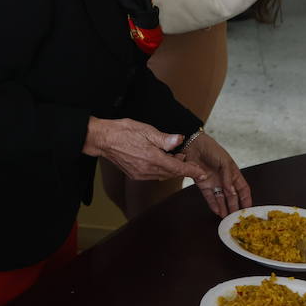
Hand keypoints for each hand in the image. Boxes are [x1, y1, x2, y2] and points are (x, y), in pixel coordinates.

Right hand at [81, 118, 204, 182]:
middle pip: (171, 173)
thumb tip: (180, 140)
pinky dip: (161, 170)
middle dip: (182, 169)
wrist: (102, 139)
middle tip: (189, 161)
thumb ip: (165, 138)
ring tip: (176, 159)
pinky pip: (153, 175)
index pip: (178, 168)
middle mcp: (147, 169)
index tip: (202, 174)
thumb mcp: (146, 130)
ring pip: (162, 175)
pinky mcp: (135, 174)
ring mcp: (140, 174)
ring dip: (171, 169)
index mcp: (153, 158)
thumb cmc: (123, 131)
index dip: (192, 171)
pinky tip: (161, 162)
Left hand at [182, 132, 251, 217]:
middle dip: (235, 207)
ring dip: (224, 208)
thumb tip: (231, 191)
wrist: (193, 145)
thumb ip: (228, 176)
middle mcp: (225, 180)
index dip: (246, 199)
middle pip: (232, 197)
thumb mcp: (224, 161)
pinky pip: (209, 197)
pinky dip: (213, 204)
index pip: (243, 189)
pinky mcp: (203, 185)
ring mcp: (214, 183)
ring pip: (221, 199)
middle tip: (237, 217)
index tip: (248, 209)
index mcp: (233, 173)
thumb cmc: (211, 149)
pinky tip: (217, 212)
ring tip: (227, 218)